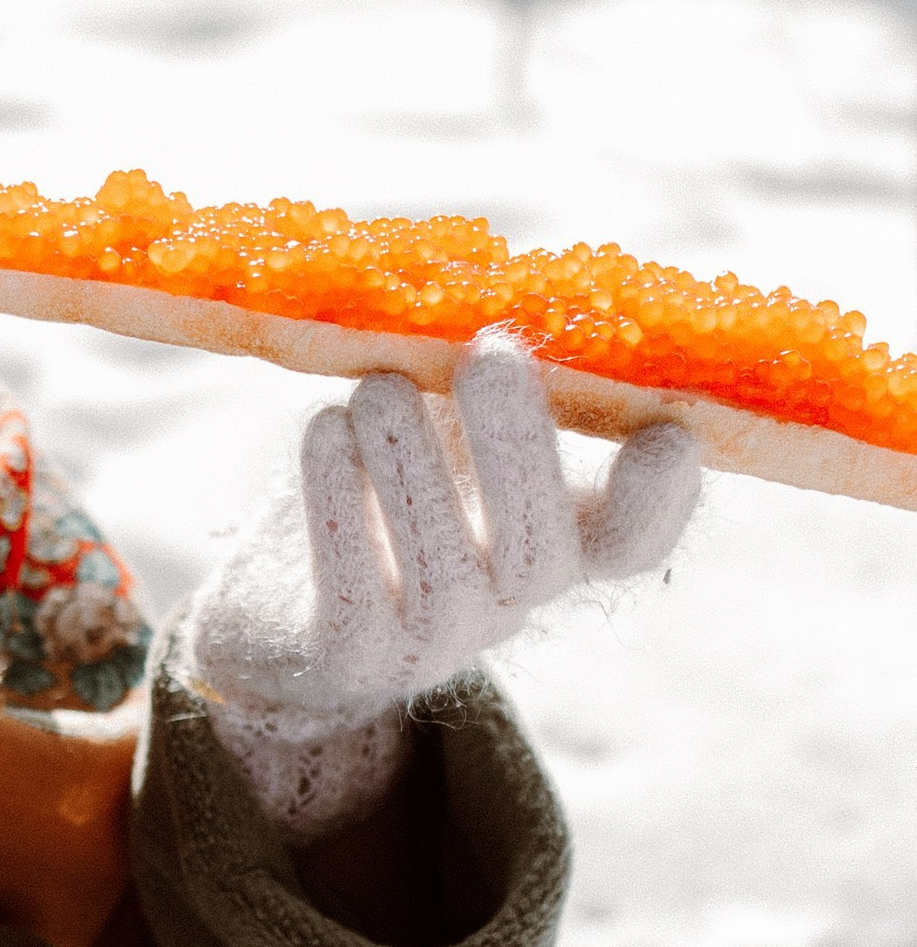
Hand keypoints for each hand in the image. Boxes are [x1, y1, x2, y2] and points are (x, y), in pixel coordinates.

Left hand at [186, 332, 699, 836]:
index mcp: (550, 545)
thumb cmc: (379, 492)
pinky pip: (351, 587)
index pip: (631, 544)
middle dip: (521, 448)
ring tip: (378, 387)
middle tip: (492, 355)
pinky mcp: (347, 655)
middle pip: (542, 552)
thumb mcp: (442, 433)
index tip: (669, 431)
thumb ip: (481, 383)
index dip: (663, 499)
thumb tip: (503, 291)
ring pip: (442, 568)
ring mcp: (429, 640)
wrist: (278, 614)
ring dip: (413, 468)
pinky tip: (323, 428)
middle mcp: (504, 603)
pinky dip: (338, 503)